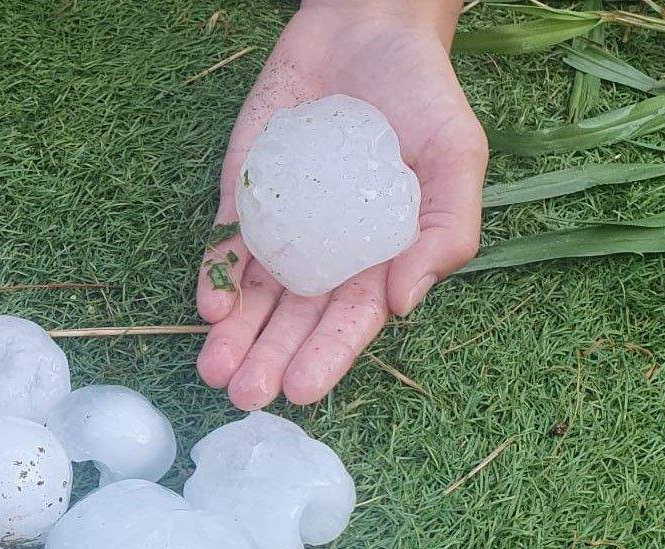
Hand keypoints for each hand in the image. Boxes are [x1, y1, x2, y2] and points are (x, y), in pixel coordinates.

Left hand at [196, 0, 485, 409]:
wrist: (369, 29)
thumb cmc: (425, 99)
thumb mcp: (457, 159)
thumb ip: (446, 232)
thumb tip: (404, 303)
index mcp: (378, 261)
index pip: (348, 322)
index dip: (326, 356)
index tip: (302, 388)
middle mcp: (325, 258)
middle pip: (292, 321)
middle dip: (268, 360)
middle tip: (246, 396)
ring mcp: (282, 230)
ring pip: (251, 297)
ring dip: (232, 336)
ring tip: (214, 372)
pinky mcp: (246, 198)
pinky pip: (225, 247)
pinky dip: (213, 277)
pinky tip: (207, 306)